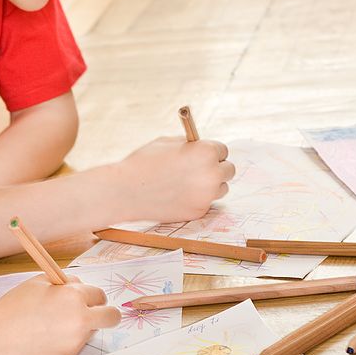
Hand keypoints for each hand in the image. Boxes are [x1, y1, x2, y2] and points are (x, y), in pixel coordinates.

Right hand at [0, 274, 119, 354]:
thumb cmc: (15, 306)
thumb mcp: (40, 282)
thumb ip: (66, 284)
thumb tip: (81, 288)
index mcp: (74, 296)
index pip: (99, 295)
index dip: (93, 297)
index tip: (89, 300)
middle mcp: (80, 318)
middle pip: (112, 317)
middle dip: (106, 314)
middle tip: (94, 315)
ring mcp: (76, 339)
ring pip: (93, 331)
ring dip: (84, 327)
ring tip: (56, 326)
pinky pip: (78, 344)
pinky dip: (69, 340)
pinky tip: (48, 338)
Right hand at [116, 136, 235, 222]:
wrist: (126, 191)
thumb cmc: (144, 162)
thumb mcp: (168, 142)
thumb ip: (189, 145)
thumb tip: (201, 148)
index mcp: (206, 152)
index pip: (223, 150)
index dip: (212, 152)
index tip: (206, 155)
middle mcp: (211, 174)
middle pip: (229, 170)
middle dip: (218, 168)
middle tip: (204, 169)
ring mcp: (206, 195)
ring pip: (221, 189)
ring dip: (211, 185)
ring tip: (190, 183)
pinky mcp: (198, 212)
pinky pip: (205, 203)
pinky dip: (196, 199)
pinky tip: (178, 195)